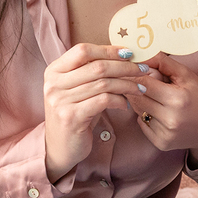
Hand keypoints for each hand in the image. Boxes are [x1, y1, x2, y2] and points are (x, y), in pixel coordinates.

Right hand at [43, 44, 148, 180]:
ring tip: (140, 88)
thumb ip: (91, 72)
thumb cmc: (75, 114)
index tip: (130, 53)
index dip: (108, 50)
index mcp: (54, 71)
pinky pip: (103, 100)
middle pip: (97, 66)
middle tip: (143, 69)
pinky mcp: (71, 117)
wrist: (60, 147)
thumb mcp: (78, 89)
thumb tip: (124, 54)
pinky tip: (127, 104)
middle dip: (125, 67)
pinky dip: (120, 100)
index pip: (83, 50)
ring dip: (127, 84)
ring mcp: (60, 100)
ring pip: (103, 83)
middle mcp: (53, 83)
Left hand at [125, 53, 197, 164]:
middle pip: (137, 98)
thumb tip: (141, 55)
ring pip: (138, 111)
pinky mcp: (162, 144)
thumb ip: (164, 63)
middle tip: (140, 82)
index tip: (132, 70)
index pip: (142, 83)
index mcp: (177, 99)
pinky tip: (158, 113)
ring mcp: (165, 133)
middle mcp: (170, 118)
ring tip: (153, 96)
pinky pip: (142, 125)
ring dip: (140, 102)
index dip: (135, 75)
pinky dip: (145, 117)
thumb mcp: (187, 76)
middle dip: (135, 88)